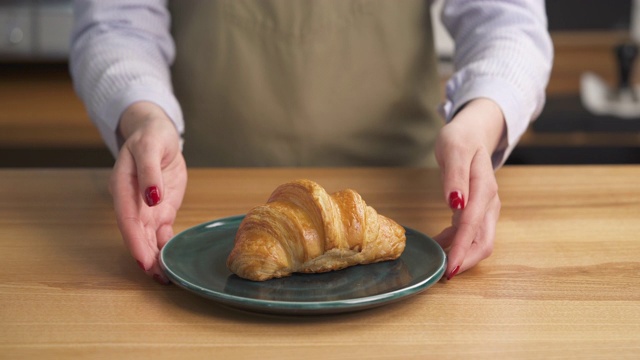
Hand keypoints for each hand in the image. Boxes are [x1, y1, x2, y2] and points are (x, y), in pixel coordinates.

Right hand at [110, 101, 186, 283]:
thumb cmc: (151, 136)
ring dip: (155, 257)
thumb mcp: (150, 147)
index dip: (134, 241)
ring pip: (148, 237)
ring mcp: (146, 207)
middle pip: (136, 234)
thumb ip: (149, 173)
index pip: (127, 219)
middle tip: (158, 278)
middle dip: (145, 256)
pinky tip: (172, 261)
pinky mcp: (160, 209)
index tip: (144, 261)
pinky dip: (165, 247)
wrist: (158, 132)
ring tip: (165, 277)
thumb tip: (151, 198)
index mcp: (122, 187)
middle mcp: (132, 202)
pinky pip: (162, 232)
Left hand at [434, 98, 503, 279]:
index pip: (472, 225)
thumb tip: (456, 204)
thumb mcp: (454, 149)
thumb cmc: (461, 137)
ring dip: (461, 255)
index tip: (448, 268)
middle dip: (465, 260)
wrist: (474, 130)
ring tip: (438, 265)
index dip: (461, 249)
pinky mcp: (478, 209)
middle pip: (484, 241)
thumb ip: (455, 176)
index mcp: (484, 188)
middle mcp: (489, 202)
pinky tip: (438, 244)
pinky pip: (470, 233)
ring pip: (479, 240)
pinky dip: (455, 243)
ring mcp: (486, 207)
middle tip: (443, 276)